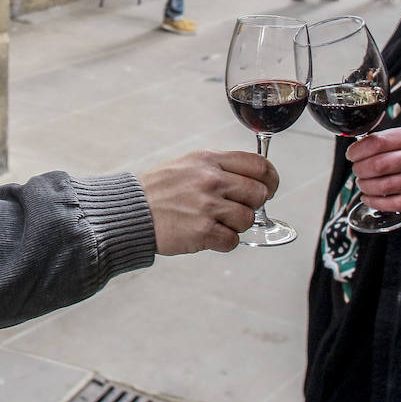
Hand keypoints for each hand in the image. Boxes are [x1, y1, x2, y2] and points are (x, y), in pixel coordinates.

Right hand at [139, 150, 277, 254]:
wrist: (130, 212)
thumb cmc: (158, 190)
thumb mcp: (187, 164)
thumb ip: (218, 167)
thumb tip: (251, 178)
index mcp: (209, 160)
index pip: (258, 165)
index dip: (270, 179)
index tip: (268, 188)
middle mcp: (211, 180)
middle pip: (258, 193)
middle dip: (251, 204)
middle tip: (236, 209)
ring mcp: (207, 206)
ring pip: (248, 219)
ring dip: (236, 225)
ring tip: (215, 222)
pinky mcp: (202, 231)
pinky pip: (232, 240)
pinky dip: (223, 242)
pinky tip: (207, 235)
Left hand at [347, 125, 400, 211]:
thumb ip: (383, 140)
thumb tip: (356, 150)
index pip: (378, 143)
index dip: (358, 150)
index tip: (351, 155)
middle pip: (379, 165)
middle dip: (360, 169)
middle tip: (357, 170)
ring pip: (384, 186)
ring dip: (365, 186)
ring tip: (362, 183)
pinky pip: (395, 204)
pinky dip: (376, 202)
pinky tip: (368, 198)